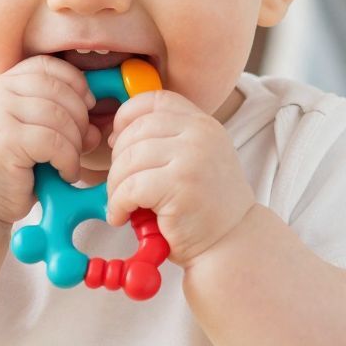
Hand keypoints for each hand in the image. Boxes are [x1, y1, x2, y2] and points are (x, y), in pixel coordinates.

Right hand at [0, 57, 94, 225]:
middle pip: (58, 88)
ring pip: (59, 116)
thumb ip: (58, 121)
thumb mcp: (30, 136)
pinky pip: (55, 142)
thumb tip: (96, 127)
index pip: (47, 66)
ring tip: (69, 164)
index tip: (87, 108)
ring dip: (75, 144)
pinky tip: (65, 175)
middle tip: (82, 145)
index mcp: (0, 85)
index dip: (76, 83)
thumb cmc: (5, 173)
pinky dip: (69, 161)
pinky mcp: (5, 140)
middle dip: (80, 118)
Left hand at [106, 92, 253, 265]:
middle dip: (116, 161)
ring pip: (128, 159)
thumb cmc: (204, 208)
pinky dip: (118, 204)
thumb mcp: (193, 160)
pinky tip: (122, 217)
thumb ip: (167, 141)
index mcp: (202, 123)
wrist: (232, 244)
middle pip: (135, 131)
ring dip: (115, 187)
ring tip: (121, 205)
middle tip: (119, 187)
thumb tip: (114, 135)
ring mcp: (192, 158)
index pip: (153, 100)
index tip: (116, 143)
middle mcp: (200, 134)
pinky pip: (130, 187)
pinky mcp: (180, 186)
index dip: (126, 117)